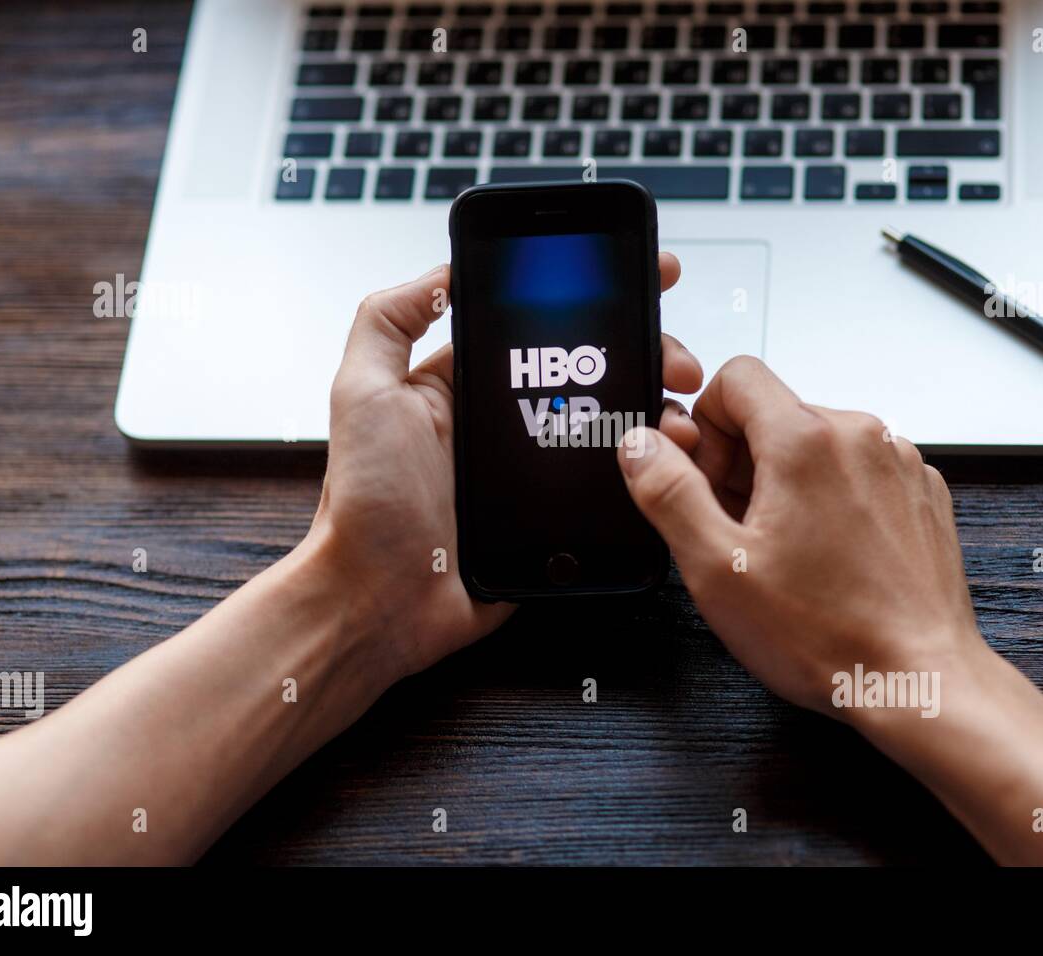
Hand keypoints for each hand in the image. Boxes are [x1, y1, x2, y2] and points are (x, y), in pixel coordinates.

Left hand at [304, 254, 702, 686]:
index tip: (647, 276)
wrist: (383, 601)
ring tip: (679, 414)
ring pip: (614, 425)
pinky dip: (648, 469)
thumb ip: (388, 321)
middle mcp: (506, 421)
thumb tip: (442, 270)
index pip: (542, 326)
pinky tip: (671, 458)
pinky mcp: (558, 517)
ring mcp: (537, 470)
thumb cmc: (365, 502)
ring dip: (657, 410)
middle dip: (646, 352)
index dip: (596, 297)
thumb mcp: (363, 392)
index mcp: (467, 385)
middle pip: (593, 371)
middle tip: (677, 361)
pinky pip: (614, 486)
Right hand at [615, 356, 984, 716]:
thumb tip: (640, 445)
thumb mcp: (716, 568)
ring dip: (786, 480)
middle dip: (741, 458)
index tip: (705, 479)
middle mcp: (861, 435)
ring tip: (783, 550)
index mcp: (806, 440)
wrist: (919, 681)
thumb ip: (668, 492)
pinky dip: (832, 497)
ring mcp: (898, 462)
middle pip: (775, 411)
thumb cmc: (828, 634)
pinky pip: (858, 469)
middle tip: (736, 528)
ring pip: (817, 440)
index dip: (703, 425)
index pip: (736, 376)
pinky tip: (826, 555)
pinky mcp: (920, 492)